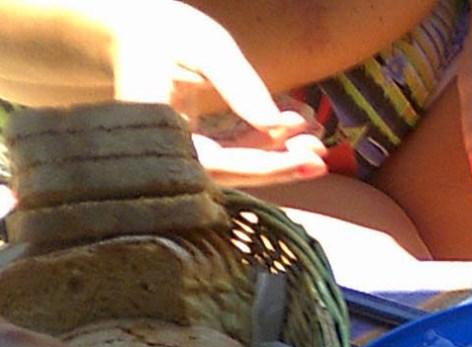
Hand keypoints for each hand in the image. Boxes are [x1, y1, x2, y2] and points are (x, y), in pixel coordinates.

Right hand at [110, 0, 327, 186]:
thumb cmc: (163, 30)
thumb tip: (277, 124)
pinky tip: (295, 127)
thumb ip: (239, 84)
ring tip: (315, 139)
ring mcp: (179, 151)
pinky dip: (264, 144)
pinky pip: (233, 154)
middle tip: (320, 156)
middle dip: (279, 167)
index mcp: (158, 131)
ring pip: (236, 167)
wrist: (131, 28)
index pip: (220, 164)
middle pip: (231, 175)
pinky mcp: (193, 145)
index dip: (267, 166)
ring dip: (278, 157)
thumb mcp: (205, 47)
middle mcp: (166, 151)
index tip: (309, 161)